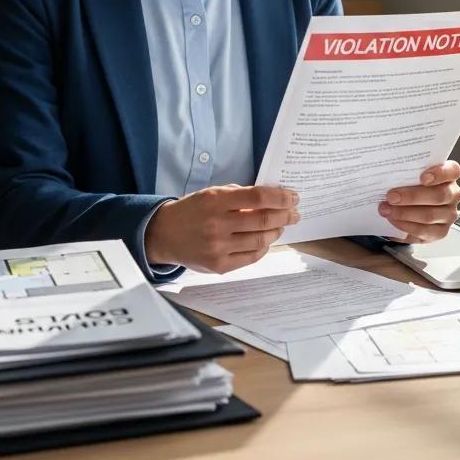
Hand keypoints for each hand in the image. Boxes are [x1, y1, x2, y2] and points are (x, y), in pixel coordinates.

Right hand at [145, 184, 298, 272]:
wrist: (164, 234)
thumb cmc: (193, 210)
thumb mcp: (212, 193)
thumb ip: (240, 195)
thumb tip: (273, 198)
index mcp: (216, 201)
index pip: (258, 197)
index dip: (280, 197)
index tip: (293, 197)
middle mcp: (217, 225)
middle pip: (263, 220)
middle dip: (285, 215)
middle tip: (295, 213)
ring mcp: (217, 248)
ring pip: (260, 240)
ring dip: (276, 231)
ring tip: (281, 225)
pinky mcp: (218, 266)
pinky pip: (250, 257)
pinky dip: (263, 248)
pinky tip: (266, 240)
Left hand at [378, 161, 459, 243]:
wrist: (407, 205)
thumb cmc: (410, 184)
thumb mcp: (409, 172)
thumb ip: (405, 169)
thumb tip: (387, 170)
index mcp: (449, 175)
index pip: (452, 171)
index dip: (439, 173)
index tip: (422, 177)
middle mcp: (453, 194)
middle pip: (439, 195)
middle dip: (412, 196)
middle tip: (391, 196)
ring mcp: (448, 214)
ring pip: (430, 215)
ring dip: (404, 213)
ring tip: (387, 210)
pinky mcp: (440, 231)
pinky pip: (424, 231)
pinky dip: (405, 226)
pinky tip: (393, 220)